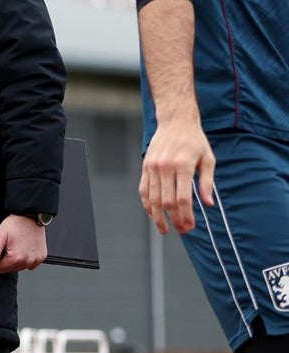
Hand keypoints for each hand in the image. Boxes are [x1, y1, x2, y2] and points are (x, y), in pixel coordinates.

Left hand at [0, 214, 46, 273]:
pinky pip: (32, 264)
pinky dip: (28, 259)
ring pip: (21, 267)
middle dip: (8, 260)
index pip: (1, 269)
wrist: (30, 217)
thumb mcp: (0, 236)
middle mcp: (27, 261)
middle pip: (11, 269)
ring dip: (18, 260)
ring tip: (18, 246)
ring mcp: (36, 259)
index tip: (2, 250)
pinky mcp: (41, 256)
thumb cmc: (15, 224)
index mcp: (16, 257)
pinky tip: (25, 249)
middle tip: (10, 246)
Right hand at [138, 118, 213, 233]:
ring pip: (152, 198)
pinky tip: (153, 214)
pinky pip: (143, 190)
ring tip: (164, 229)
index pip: (183, 198)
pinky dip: (147, 204)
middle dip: (174, 219)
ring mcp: (152, 167)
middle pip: (167, 201)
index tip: (190, 226)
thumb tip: (208, 203)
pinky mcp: (145, 166)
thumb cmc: (194, 141)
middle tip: (181, 231)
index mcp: (182, 165)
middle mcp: (165, 167)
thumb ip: (206, 182)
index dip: (186, 216)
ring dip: (158, 217)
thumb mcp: (208, 159)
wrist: (175, 121)